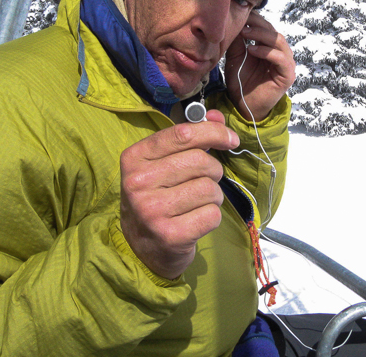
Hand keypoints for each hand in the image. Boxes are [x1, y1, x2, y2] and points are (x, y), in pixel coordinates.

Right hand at [119, 110, 238, 279]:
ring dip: (212, 195)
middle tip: (205, 180)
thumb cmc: (157, 196)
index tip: (230, 139)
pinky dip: (212, 217)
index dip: (214, 132)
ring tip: (196, 203)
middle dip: (213, 170)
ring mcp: (152, 211)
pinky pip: (212, 214)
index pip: (183, 134)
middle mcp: (138, 183)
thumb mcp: (163, 163)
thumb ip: (190, 136)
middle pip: (201, 161)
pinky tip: (195, 220)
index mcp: (134, 158)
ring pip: (209, 189)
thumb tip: (217, 117)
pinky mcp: (170, 235)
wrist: (142, 248)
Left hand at [224, 11, 295, 120]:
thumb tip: (236, 20)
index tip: (240, 13)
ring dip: (261, 35)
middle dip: (257, 24)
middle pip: (273, 31)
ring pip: (279, 41)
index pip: (266, 27)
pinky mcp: (288, 75)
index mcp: (270, 47)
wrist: (244, 105)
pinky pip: (281, 58)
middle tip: (242, 21)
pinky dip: (266, 52)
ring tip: (245, 33)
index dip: (255, 19)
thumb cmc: (241, 81)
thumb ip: (237, 41)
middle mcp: (280, 53)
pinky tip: (251, 50)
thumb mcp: (235, 57)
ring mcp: (287, 63)